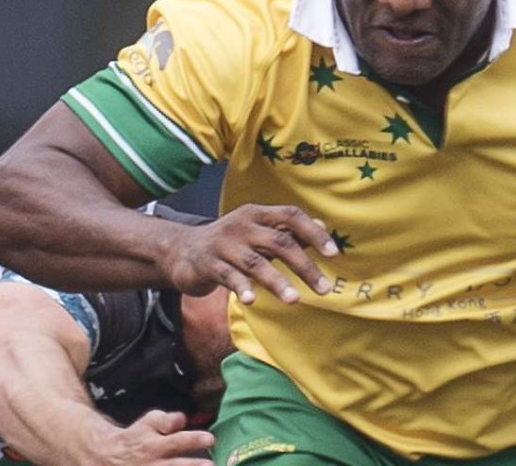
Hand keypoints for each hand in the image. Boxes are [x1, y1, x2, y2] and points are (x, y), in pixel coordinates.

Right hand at [84, 410, 214, 464]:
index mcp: (154, 445)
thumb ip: (166, 420)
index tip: (210, 439)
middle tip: (210, 464)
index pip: (176, 441)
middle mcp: (152, 464)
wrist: (109, 457)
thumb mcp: (149, 422)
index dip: (193, 440)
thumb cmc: (137, 437)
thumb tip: (182, 419)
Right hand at [163, 204, 337, 303]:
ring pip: (255, 262)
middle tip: (323, 288)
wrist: (182, 250)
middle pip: (279, 242)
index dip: (314, 233)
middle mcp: (242, 225)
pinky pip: (227, 275)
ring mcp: (224, 244)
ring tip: (294, 299)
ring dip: (276, 281)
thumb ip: (288, 232)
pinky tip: (252, 300)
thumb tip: (322, 227)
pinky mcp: (207, 263)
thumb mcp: (259, 233)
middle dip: (304, 266)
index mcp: (258, 214)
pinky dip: (241, 287)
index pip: (291, 216)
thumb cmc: (231, 243)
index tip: (333, 254)